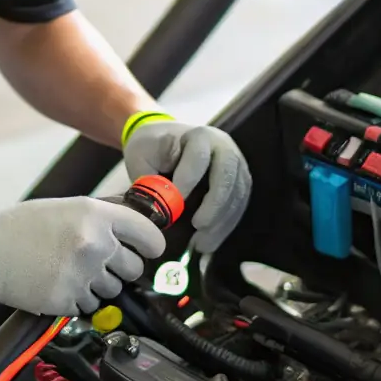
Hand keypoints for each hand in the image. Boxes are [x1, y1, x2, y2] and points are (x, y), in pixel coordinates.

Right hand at [0, 196, 166, 315]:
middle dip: (121, 267)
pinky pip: (90, 306)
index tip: (148, 250)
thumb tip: (138, 225)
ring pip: (113, 290)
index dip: (151, 245)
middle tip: (99, 261)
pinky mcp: (68, 300)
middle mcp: (94, 245)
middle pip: (134, 268)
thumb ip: (105, 216)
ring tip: (72, 270)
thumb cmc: (26, 225)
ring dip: (99, 284)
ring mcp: (82, 275)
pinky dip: (79, 298)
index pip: (149, 235)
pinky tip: (59, 283)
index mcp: (97, 216)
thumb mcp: (70, 207)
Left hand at [123, 120, 250, 252]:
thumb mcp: (141, 156)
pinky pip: (239, 204)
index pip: (198, 158)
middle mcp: (223, 146)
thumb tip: (161, 211)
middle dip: (214, 205)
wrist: (165, 139)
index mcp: (198, 136)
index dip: (188, 182)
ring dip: (221, 222)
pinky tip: (210, 242)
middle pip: (227, 176)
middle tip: (198, 227)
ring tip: (201, 244)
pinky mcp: (239, 181)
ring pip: (237, 194)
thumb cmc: (152, 148)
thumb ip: (148, 180)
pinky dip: (226, 226)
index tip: (173, 207)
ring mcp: (236, 163)